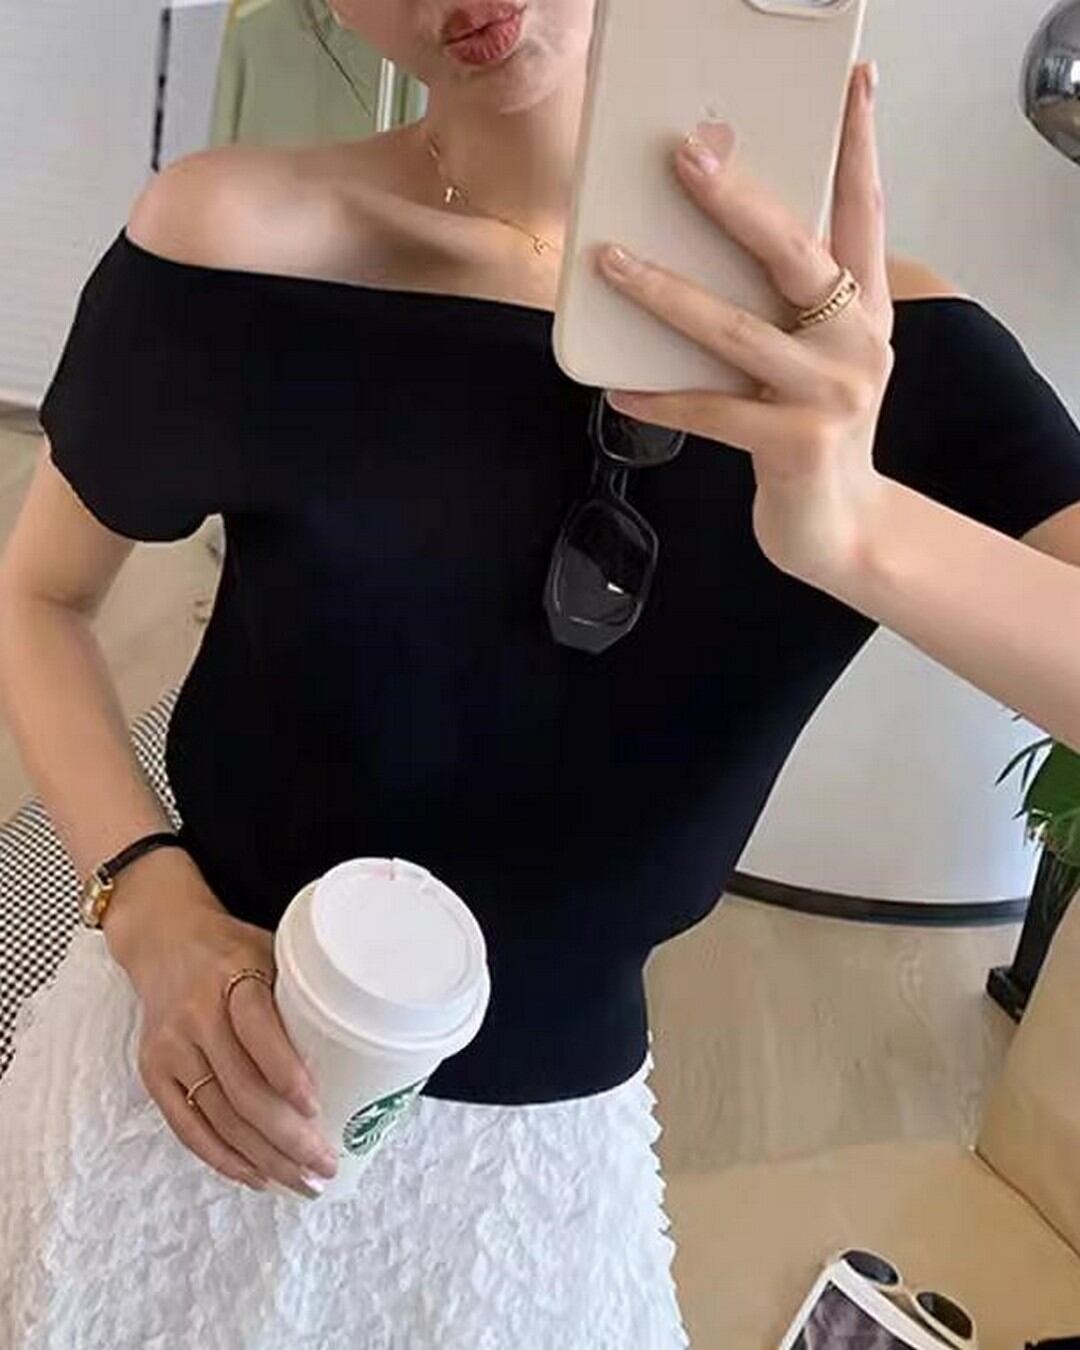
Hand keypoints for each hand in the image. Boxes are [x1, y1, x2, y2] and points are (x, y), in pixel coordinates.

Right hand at [105, 849, 337, 1195]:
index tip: (316, 1107)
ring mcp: (169, 1049)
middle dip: (286, 1137)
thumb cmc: (232, 948)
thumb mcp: (269, 950)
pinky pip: (187, 1127)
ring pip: (218, 1117)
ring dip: (263, 1158)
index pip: (257, 1030)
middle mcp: (194, 1016)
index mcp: (229, 978)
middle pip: (241, 1089)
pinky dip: (224, 1158)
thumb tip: (362, 1044)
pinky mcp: (153, 1073)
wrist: (163, 939)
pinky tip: (257, 1176)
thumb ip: (300, 992)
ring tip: (302, 1181)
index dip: (286, 1072)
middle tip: (324, 1164)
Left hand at [599, 60, 894, 587]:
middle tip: (687, 155)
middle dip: (738, 202)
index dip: (858, 145)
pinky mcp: (793, 445)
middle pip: (796, 255)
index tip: (851, 83)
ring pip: (737, 329)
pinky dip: (661, 398)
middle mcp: (857, 343)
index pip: (865, 211)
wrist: (839, 530)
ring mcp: (829, 395)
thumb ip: (789, 307)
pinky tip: (617, 388)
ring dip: (665, 292)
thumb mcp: (821, 359)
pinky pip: (711, 410)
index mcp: (867, 309)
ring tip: (608, 260)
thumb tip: (706, 246)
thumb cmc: (816, 433)